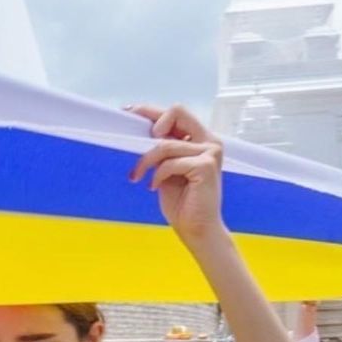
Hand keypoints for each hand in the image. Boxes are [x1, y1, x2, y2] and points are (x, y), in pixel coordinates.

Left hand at [127, 104, 224, 243]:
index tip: (130, 112)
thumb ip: (162, 149)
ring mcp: (211, 153)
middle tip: (136, 141)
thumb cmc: (183, 203)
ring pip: (166, 144)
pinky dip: (157, 175)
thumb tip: (140, 132)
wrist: (197, 231)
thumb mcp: (167, 169)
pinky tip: (154, 187)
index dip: (152, 110)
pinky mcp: (206, 166)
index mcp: (202, 140)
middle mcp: (210, 142)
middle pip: (177, 111)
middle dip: (152, 122)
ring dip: (146, 161)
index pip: (177, 114)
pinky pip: (170, 163)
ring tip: (139, 176)